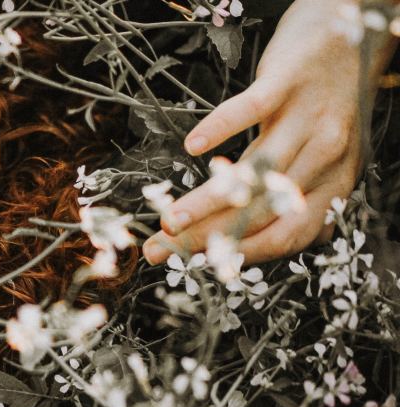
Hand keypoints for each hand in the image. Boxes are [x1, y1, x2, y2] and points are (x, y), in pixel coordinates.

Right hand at [143, 0, 373, 264]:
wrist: (353, 34)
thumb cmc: (327, 104)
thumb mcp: (321, 157)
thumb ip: (291, 196)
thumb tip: (249, 241)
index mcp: (334, 183)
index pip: (288, 236)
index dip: (241, 254)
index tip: (194, 266)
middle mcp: (325, 156)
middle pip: (262, 210)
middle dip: (207, 238)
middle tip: (160, 251)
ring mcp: (307, 117)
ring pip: (253, 171)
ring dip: (207, 201)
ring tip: (168, 219)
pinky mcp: (288, 80)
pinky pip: (252, 109)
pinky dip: (221, 128)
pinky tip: (193, 147)